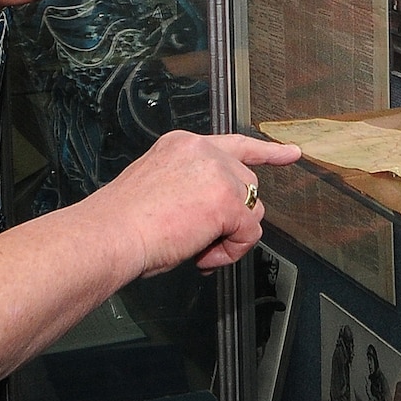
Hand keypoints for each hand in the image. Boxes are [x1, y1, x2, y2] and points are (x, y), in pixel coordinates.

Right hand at [80, 132, 299, 275]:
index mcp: (183, 145)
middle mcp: (203, 151)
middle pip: (246, 184)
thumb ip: (192, 189)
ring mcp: (218, 172)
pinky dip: (231, 251)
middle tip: (204, 240)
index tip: (290, 153)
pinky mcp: (227, 200)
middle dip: (234, 216)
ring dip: (231, 236)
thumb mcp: (160, 188)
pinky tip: (204, 255)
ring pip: (252, 209)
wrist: (110, 233)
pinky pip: (249, 232)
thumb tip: (214, 214)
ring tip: (198, 248)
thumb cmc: (122, 222)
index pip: (234, 144)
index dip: (267, 152)